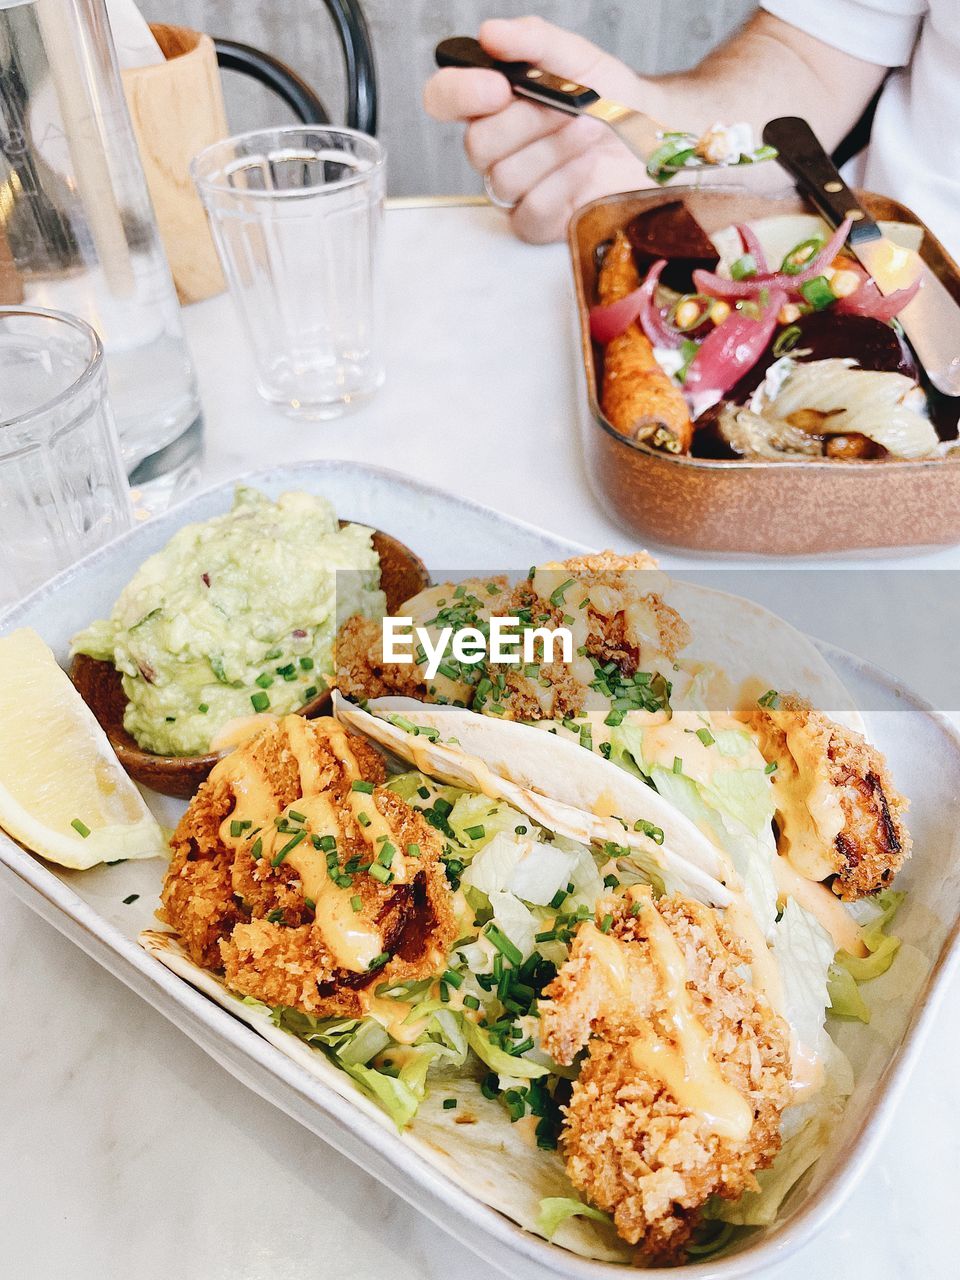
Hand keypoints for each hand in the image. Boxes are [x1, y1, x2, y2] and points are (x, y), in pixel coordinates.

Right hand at [424, 16, 655, 242]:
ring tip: (589, 130)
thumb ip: (534, 41)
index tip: (498, 86)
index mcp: (489, 102)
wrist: (650, 136)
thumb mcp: (576, 57)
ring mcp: (511, 188)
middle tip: (568, 107)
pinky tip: (587, 165)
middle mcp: (492, 147)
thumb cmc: (608, 98)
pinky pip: (532, 209)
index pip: (442, 98)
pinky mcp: (534, 222)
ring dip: (554, 149)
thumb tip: (491, 33)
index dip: (460, 93)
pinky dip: (565, 183)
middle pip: (477, 144)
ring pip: (506, 177)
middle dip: (529, 121)